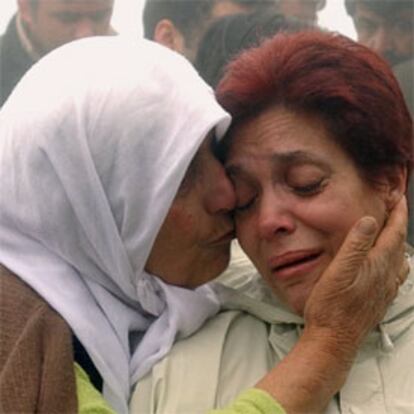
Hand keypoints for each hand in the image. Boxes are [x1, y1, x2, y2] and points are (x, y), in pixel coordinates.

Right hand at [304, 196, 407, 346]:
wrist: (333, 339)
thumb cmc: (330, 306)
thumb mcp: (338, 271)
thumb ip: (355, 245)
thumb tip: (369, 221)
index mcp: (376, 265)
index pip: (393, 233)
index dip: (397, 213)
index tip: (398, 197)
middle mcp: (386, 276)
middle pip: (398, 244)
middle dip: (398, 223)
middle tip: (395, 208)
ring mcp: (384, 289)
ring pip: (399, 260)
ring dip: (398, 242)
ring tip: (393, 231)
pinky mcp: (379, 299)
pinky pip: (396, 276)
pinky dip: (397, 262)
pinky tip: (393, 266)